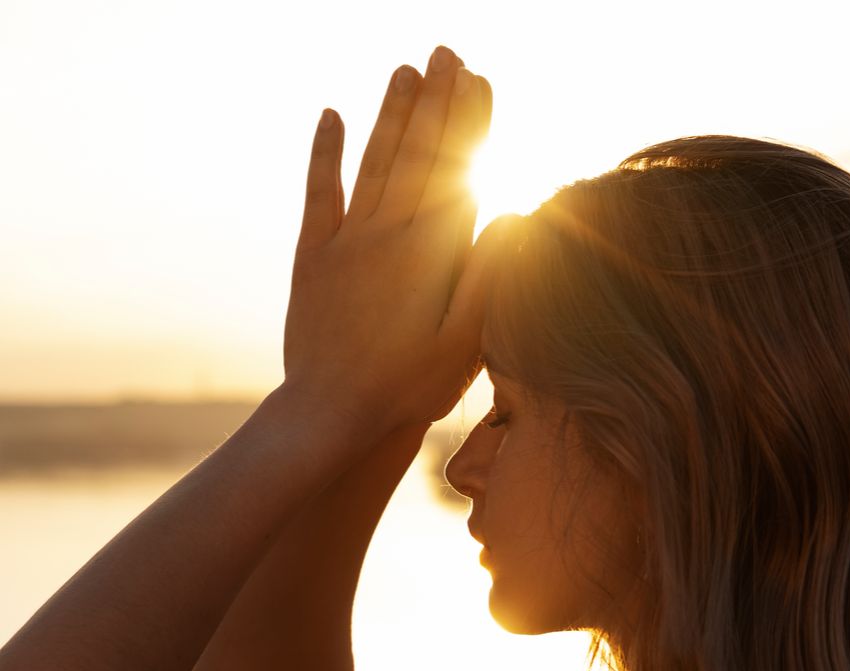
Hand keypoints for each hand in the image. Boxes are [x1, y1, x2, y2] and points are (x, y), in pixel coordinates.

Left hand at [281, 47, 496, 439]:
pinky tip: (330, 115)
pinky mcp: (314, 258)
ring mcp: (345, 242)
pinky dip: (325, 154)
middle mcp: (386, 234)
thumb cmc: (407, 387)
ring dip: (390, 114)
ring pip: (373, 162)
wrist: (331, 413)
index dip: (469, 121)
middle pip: (415, 154)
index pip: (455, 170)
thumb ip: (487, 277)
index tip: (479, 78)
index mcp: (429, 252)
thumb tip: (511, 215)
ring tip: (406, 71)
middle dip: (435, 100)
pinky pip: (320, 194)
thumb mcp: (463, 344)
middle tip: (446, 53)